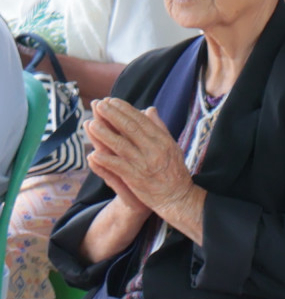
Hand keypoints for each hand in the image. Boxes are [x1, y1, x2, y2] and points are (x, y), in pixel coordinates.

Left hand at [85, 100, 199, 235]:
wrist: (178, 197)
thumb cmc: (174, 171)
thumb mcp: (171, 146)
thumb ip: (159, 127)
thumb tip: (149, 109)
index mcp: (162, 140)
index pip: (141, 120)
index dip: (125, 109)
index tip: (111, 101)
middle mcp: (154, 149)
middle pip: (130, 129)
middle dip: (113, 115)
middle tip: (99, 104)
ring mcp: (145, 164)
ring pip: (121, 146)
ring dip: (105, 134)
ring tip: (91, 124)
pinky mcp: (136, 179)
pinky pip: (118, 167)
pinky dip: (106, 161)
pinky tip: (93, 154)